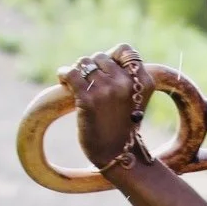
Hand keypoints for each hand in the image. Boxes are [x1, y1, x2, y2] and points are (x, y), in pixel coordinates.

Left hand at [56, 44, 153, 171]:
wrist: (117, 155)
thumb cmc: (123, 125)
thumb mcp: (135, 99)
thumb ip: (125, 77)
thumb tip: (98, 58)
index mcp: (143, 82)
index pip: (126, 50)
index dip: (112, 56)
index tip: (106, 69)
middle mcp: (126, 83)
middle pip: (100, 56)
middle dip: (92, 67)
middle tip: (89, 83)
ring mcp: (107, 90)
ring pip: (84, 63)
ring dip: (78, 72)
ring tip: (77, 85)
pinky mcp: (88, 100)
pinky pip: (71, 73)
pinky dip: (64, 74)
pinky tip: (63, 80)